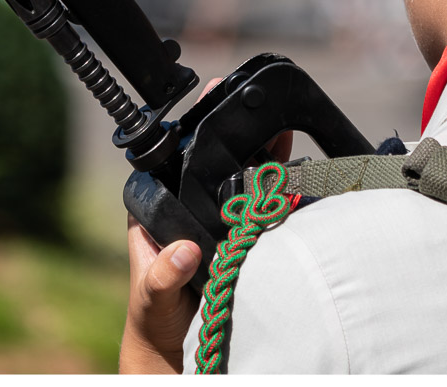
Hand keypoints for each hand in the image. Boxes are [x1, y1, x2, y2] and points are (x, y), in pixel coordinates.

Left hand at [116, 77, 294, 372]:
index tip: (213, 96)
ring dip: (263, 158)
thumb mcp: (152, 297)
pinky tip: (294, 171)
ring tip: (282, 132)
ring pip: (240, 180)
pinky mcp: (240, 237)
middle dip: (238, 136)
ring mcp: (215, 220)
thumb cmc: (155, 318)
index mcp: (158, 208)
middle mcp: (187, 207)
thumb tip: (183, 252)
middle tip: (260, 109)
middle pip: (212, 162)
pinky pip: (259, 206)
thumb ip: (163, 276)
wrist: (177, 350)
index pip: (174, 157)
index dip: (193, 127)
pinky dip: (277, 189)